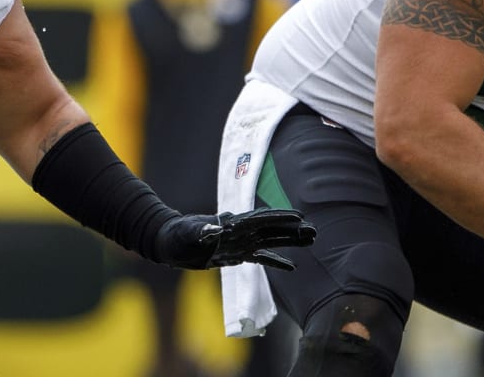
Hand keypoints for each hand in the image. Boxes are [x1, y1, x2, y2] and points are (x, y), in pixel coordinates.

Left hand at [156, 208, 315, 270]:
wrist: (169, 243)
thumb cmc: (176, 234)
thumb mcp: (186, 232)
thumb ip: (200, 231)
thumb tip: (212, 231)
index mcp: (231, 223)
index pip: (259, 219)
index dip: (278, 217)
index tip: (299, 217)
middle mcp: (239, 231)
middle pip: (271, 228)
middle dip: (292, 229)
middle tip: (314, 230)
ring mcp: (239, 242)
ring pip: (270, 240)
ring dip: (289, 241)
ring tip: (311, 240)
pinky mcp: (236, 254)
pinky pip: (260, 257)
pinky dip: (275, 261)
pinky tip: (292, 267)